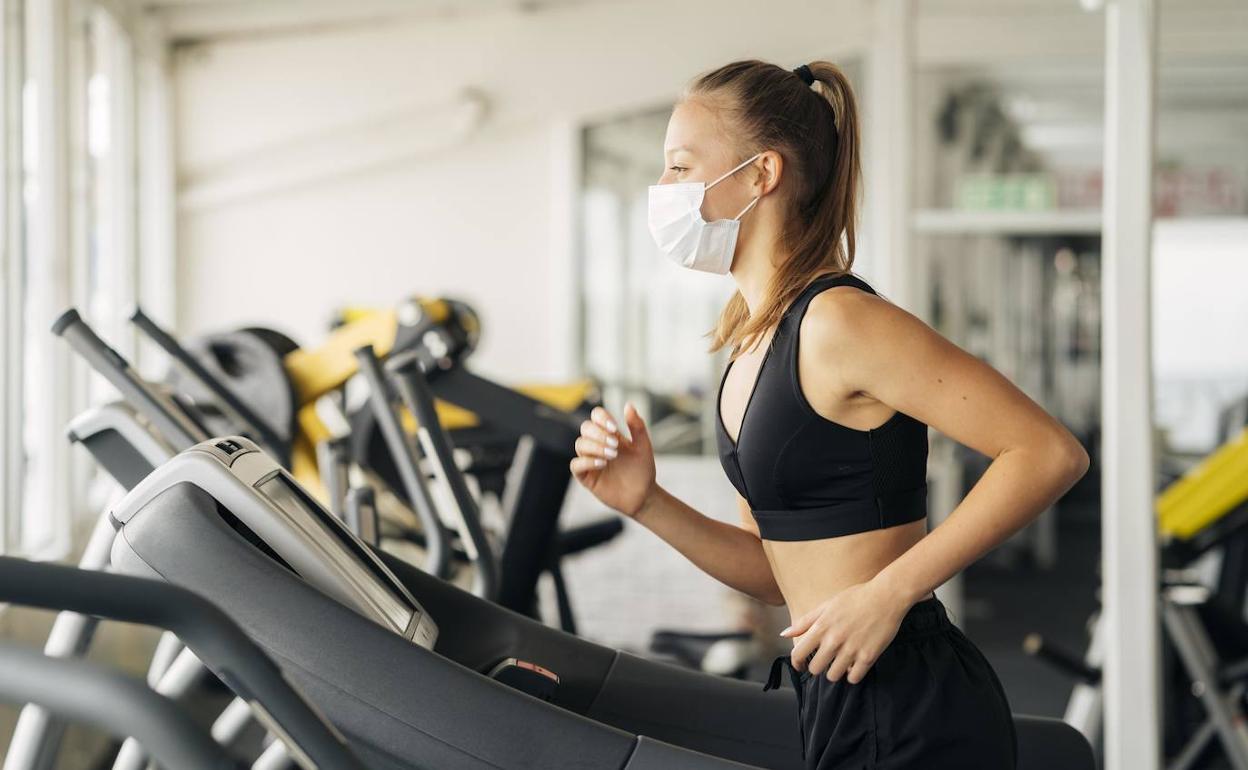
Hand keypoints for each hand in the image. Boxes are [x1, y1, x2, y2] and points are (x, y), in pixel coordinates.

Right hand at [570, 403, 656, 517]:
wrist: (644, 495)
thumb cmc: (643, 469)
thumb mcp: (643, 446)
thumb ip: (636, 426)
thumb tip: (628, 405)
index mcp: (610, 434)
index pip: (596, 416)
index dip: (601, 417)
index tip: (615, 427)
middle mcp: (597, 445)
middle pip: (585, 428)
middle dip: (598, 433)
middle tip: (615, 444)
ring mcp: (590, 460)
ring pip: (580, 444)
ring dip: (595, 447)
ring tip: (612, 455)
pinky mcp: (586, 477)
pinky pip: (576, 465)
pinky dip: (587, 461)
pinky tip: (602, 464)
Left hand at [779, 578, 911, 684]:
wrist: (886, 596)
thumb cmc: (856, 598)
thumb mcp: (826, 606)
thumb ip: (805, 622)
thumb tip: (784, 633)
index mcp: (821, 627)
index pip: (798, 654)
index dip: (797, 663)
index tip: (801, 665)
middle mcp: (834, 640)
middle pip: (815, 669)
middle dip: (818, 667)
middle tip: (825, 662)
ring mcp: (851, 650)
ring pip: (833, 676)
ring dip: (835, 672)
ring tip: (841, 663)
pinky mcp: (868, 656)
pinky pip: (854, 678)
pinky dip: (852, 675)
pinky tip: (854, 666)